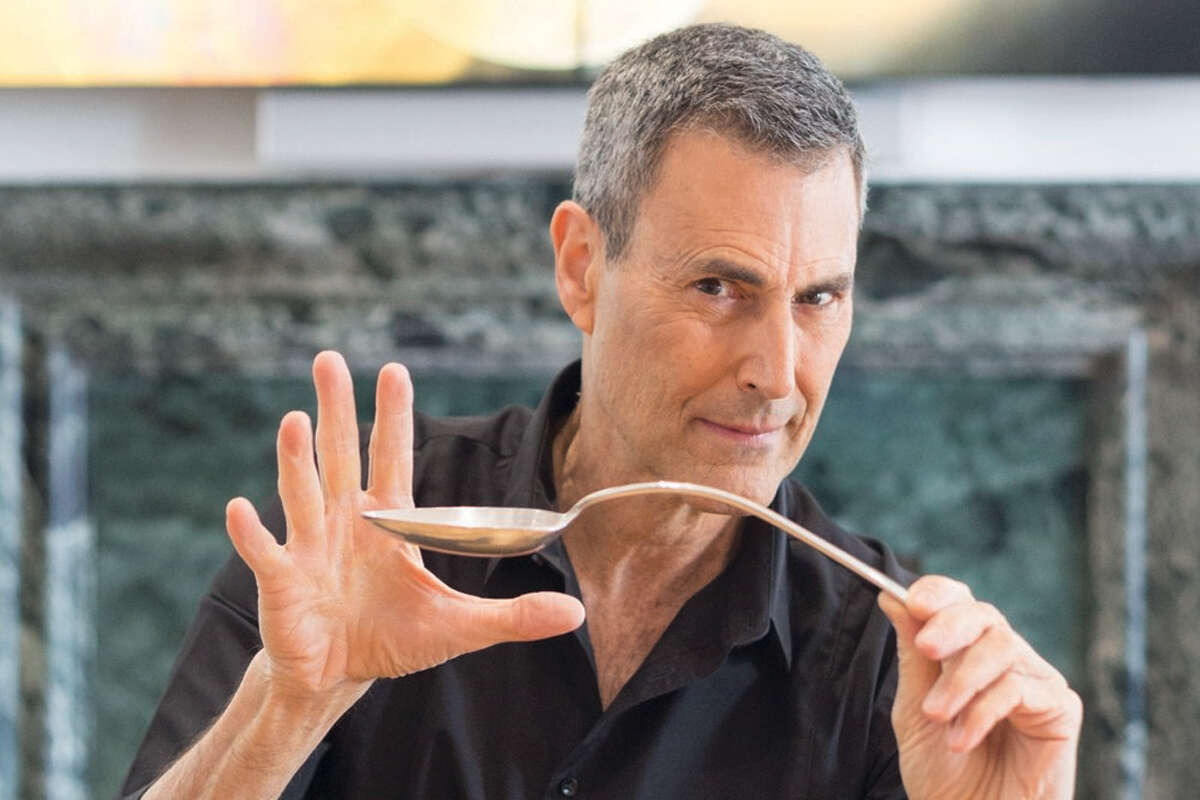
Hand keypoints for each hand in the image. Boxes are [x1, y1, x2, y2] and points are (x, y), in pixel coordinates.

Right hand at [224, 351, 584, 699]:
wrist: (339, 677)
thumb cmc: (393, 638)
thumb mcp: (460, 627)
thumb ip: (513, 616)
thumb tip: (575, 613)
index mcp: (387, 521)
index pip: (392, 457)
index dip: (393, 416)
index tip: (395, 371)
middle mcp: (345, 522)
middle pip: (341, 456)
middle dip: (336, 409)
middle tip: (330, 360)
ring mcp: (309, 547)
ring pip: (303, 493)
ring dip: (297, 459)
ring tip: (295, 420)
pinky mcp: (283, 581)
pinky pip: (265, 553)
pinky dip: (251, 533)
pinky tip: (240, 507)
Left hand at [878, 576, 1081, 799]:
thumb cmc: (943, 773)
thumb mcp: (914, 710)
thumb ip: (911, 656)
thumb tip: (892, 596)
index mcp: (968, 651)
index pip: (959, 602)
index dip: (939, 592)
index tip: (913, 600)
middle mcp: (1005, 658)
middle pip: (984, 615)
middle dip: (950, 626)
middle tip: (926, 648)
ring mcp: (1035, 680)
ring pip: (1001, 649)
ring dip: (961, 682)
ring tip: (937, 716)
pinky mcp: (1060, 708)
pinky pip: (1020, 688)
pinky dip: (983, 711)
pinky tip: (961, 739)